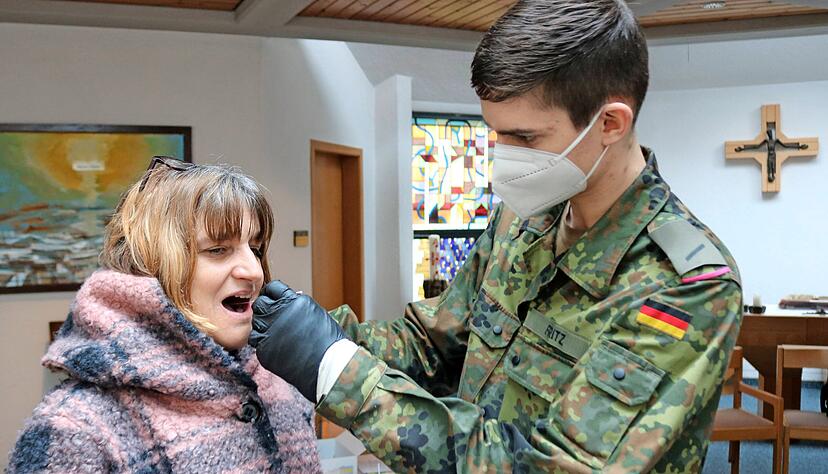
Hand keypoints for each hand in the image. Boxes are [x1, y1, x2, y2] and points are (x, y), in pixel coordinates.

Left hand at [249, 280, 345, 401]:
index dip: (272, 294)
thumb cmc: (329, 341)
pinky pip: (257, 342)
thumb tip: (290, 300)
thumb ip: (299, 305)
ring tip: (276, 334)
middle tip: (272, 317)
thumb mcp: (317, 313)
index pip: (273, 288)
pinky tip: (277, 347)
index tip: (273, 300)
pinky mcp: (264, 349)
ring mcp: (269, 332)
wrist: (329, 366)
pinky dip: (264, 343)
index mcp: (294, 301)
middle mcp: (279, 313)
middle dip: (264, 308)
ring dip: (263, 326)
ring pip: (256, 323)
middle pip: (260, 304)